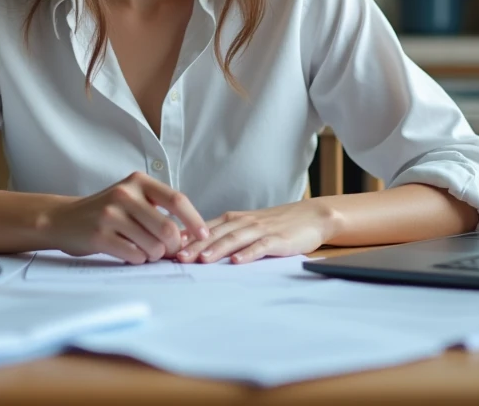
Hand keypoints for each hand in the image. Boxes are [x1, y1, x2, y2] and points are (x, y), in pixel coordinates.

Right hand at [40, 172, 209, 264]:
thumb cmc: (106, 212)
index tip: (204, 236)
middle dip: (173, 246)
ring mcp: (110, 214)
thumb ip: (158, 211)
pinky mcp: (99, 235)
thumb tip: (189, 236)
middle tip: (168, 252)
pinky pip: (134, 255)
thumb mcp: (131, 199)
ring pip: (153, 245)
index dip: (194, 220)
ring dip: (154, 255)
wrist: (63, 219)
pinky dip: (138, 260)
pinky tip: (130, 253)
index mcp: (138, 181)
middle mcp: (125, 194)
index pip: (177, 200)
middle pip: (167, 228)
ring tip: (144, 251)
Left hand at [176, 200, 339, 264]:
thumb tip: (195, 248)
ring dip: (217, 249)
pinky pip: (260, 246)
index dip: (186, 239)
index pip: (205, 229)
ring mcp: (261, 230)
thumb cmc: (276, 224)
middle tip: (176, 258)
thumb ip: (224, 235)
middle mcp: (244, 222)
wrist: (311, 216)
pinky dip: (248, 253)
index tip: (167, 249)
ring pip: (234, 239)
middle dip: (195, 246)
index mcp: (233, 220)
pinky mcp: (278, 239)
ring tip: (202, 260)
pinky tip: (237, 262)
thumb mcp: (247, 226)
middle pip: (215, 234)